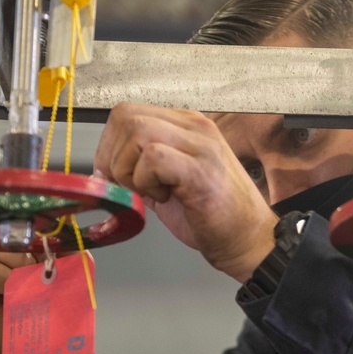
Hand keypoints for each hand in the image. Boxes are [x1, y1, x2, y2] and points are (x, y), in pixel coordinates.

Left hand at [94, 103, 276, 281]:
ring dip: (130, 170)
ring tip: (152, 192)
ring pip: (136, 133)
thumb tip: (104, 171)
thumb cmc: (213, 215)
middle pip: (127, 117)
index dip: (109, 146)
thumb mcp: (171, 181)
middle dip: (113, 156)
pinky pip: (153, 158)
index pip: (128, 113)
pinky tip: (165, 198)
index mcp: (186, 125)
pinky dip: (146, 182)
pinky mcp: (200, 169)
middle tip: (128, 186)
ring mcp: (200, 145)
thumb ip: (142, 167)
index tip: (114, 176)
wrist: (248, 240)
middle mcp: (195, 127)